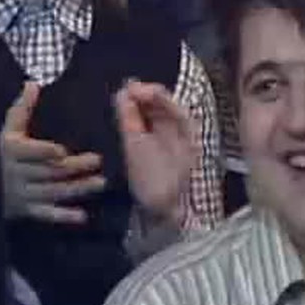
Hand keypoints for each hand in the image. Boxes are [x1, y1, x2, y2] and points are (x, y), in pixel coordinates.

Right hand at [0, 82, 106, 224]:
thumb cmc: (8, 152)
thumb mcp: (10, 129)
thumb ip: (22, 109)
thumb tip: (32, 83)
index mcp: (13, 150)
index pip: (28, 151)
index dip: (44, 152)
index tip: (62, 151)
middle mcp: (17, 173)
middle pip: (47, 171)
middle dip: (73, 167)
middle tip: (97, 160)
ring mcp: (23, 194)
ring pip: (52, 192)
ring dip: (77, 188)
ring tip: (100, 183)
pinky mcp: (30, 211)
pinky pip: (47, 214)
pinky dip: (63, 216)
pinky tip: (82, 216)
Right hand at [115, 79, 196, 226]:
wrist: (163, 216)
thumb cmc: (155, 182)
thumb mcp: (138, 149)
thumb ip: (129, 120)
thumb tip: (122, 94)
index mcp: (186, 131)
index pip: (170, 102)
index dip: (150, 92)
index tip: (130, 88)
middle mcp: (181, 133)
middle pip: (162, 107)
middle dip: (141, 97)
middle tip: (120, 92)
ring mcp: (171, 143)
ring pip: (154, 117)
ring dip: (137, 108)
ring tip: (118, 101)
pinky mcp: (159, 152)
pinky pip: (148, 129)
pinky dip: (136, 121)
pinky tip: (123, 116)